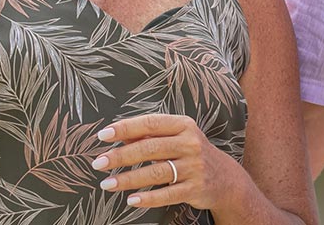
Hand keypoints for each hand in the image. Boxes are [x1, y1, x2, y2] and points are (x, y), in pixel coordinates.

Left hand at [93, 113, 243, 209]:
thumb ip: (150, 135)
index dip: (125, 128)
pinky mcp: (196, 188)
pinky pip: (168, 194)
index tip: (103, 135)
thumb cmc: (192, 153)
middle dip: (120, 156)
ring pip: (156, 172)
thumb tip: (118, 136)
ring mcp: (194, 166)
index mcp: (184, 125)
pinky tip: (132, 200)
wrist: (225, 178)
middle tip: (98, 162)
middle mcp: (191, 143)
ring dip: (128, 179)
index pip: (151, 123)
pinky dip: (148, 198)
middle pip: (150, 148)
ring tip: (107, 184)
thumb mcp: (176, 138)